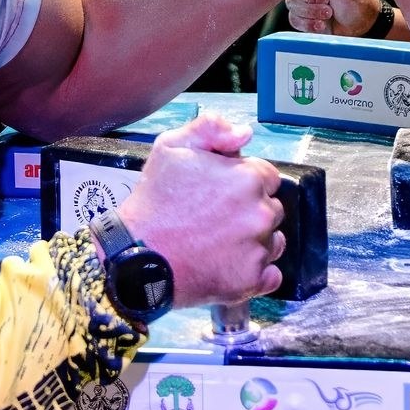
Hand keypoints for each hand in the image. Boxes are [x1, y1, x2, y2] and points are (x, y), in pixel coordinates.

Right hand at [117, 112, 283, 307]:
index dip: (244, 182)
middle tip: (216, 219)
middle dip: (250, 210)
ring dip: (255, 240)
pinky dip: (256, 272)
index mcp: (248, 178)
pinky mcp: (252, 280)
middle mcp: (261, 213)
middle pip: (271, 208)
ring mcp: (258, 249)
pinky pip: (270, 275)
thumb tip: (246, 134)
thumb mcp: (171, 147)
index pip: (267, 177)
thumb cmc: (154, 201)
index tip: (222, 192)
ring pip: (272, 241)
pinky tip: (230, 265)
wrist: (137, 256)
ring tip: (220, 244)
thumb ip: (211, 128)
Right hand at [285, 0, 378, 36]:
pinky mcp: (304, 15)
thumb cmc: (357, 0)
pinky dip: (307, 24)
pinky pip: (293, 19)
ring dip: (310, 13)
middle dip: (311, 0)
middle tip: (328, 2)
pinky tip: (321, 24)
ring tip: (329, 13)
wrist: (362, 24)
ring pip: (292, 4)